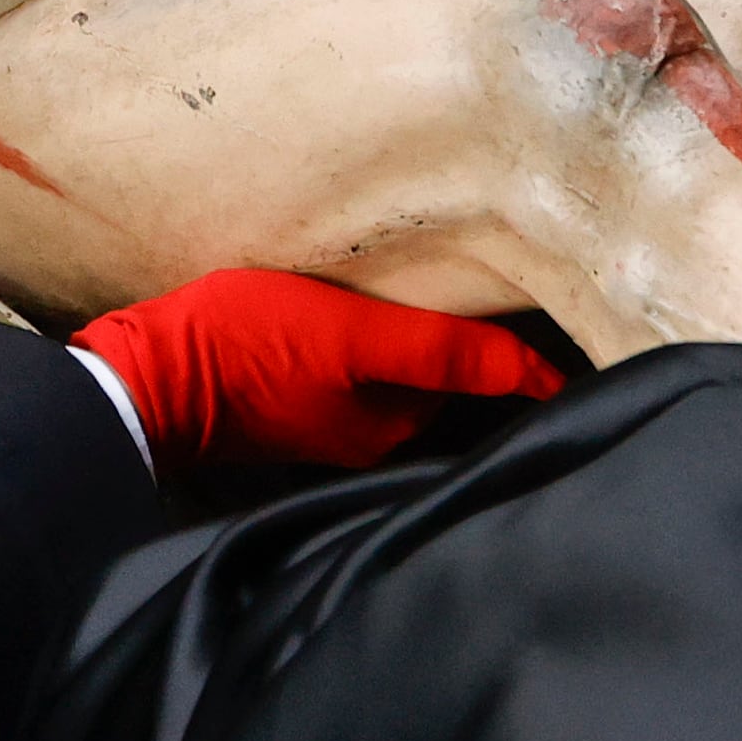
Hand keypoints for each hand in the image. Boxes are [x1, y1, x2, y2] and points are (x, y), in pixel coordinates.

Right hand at [70, 267, 563, 475]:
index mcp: (399, 427)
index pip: (491, 392)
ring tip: (487, 304)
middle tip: (552, 306)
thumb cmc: (248, 347)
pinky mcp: (303, 400)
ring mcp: (339, 422)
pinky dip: (401, 355)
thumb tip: (530, 373)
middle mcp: (379, 436)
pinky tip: (395, 320)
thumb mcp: (352, 337)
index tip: (594, 349)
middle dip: (499, 364)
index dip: (538, 373)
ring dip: (449, 356)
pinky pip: (376, 377)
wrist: (148, 375)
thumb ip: (437, 351)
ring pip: (418, 384)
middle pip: (457, 391)